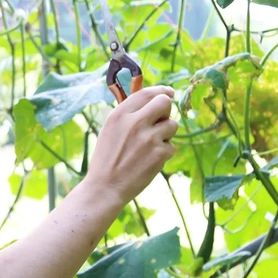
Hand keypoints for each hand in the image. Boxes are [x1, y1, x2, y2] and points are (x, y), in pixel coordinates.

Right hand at [85, 86, 177, 204]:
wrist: (105, 187)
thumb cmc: (107, 159)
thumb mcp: (110, 129)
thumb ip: (129, 114)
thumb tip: (151, 100)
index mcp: (120, 114)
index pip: (146, 93)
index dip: (161, 91)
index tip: (168, 92)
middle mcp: (135, 122)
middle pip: (165, 103)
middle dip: (166, 110)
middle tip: (160, 120)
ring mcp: (149, 138)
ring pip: (172, 125)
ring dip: (166, 134)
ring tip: (150, 145)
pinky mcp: (159, 154)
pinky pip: (171, 146)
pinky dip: (164, 153)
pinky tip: (149, 160)